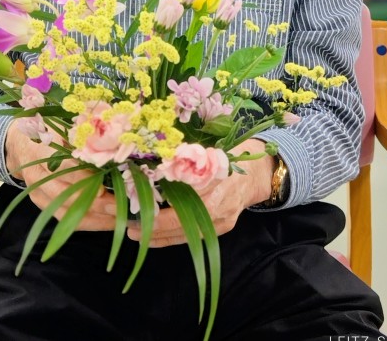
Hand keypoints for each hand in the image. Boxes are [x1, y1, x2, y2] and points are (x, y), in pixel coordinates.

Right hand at [5, 120, 116, 229]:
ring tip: (119, 218)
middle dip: (93, 203)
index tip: (104, 188)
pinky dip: (87, 222)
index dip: (81, 179)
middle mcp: (36, 174)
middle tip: (118, 206)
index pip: (61, 167)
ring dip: (93, 218)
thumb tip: (113, 146)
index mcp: (40, 149)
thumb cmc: (49, 129)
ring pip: (65, 211)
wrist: (21, 143)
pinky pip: (65, 218)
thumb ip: (82, 136)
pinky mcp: (42, 204)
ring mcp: (37, 192)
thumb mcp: (62, 125)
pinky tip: (107, 222)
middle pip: (64, 194)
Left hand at [127, 139, 274, 247]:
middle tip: (124, 222)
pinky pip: (194, 237)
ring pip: (186, 234)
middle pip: (181, 219)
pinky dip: (172, 238)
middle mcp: (220, 202)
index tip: (133, 200)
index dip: (157, 199)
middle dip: (151, 223)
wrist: (262, 170)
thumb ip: (186, 155)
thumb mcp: (210, 146)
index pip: (181, 193)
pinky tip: (152, 237)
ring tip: (132, 233)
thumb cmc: (233, 151)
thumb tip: (148, 154)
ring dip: (157, 236)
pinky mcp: (223, 228)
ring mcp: (223, 219)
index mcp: (215, 177)